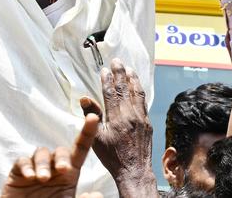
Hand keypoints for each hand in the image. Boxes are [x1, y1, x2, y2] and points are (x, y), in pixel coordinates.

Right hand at [1, 114, 98, 196]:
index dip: (87, 133)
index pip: (80, 149)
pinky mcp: (18, 173)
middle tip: (63, 170)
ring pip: (41, 153)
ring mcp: (36, 169)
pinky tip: (30, 176)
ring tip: (43, 179)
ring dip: (43, 163)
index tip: (93, 117)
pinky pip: (22, 161)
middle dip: (62, 158)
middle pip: (60, 151)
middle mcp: (53, 168)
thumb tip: (97, 194)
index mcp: (69, 174)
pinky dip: (26, 166)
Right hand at [78, 60, 153, 193]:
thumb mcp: (97, 138)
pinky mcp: (147, 123)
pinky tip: (137, 87)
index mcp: (116, 118)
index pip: (111, 93)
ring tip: (129, 69)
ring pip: (137, 93)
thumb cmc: (113, 157)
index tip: (104, 69)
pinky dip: (139, 92)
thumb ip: (92, 116)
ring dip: (133, 79)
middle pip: (124, 89)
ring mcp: (141, 118)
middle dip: (120, 73)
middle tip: (117, 61)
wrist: (134, 170)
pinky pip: (143, 102)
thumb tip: (84, 98)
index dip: (107, 80)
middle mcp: (130, 115)